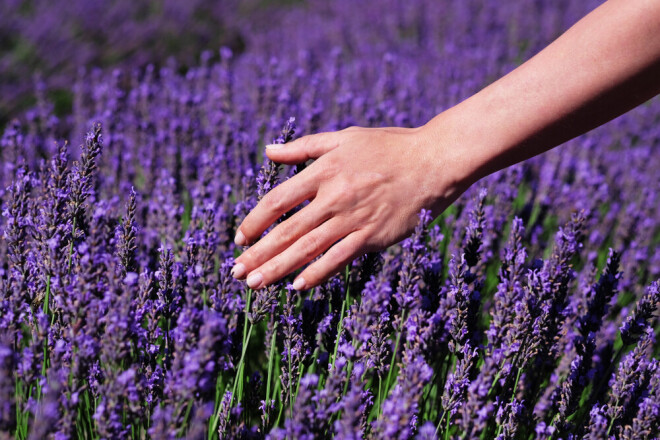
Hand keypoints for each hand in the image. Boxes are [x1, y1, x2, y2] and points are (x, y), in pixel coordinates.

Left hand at [230, 123, 469, 290]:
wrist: (435, 160)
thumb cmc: (390, 146)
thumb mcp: (344, 138)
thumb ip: (304, 147)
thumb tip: (268, 150)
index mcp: (323, 171)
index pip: (277, 201)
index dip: (254, 222)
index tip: (240, 238)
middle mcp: (334, 197)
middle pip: (287, 230)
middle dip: (258, 253)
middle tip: (236, 272)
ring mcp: (353, 218)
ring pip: (308, 248)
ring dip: (278, 268)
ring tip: (255, 284)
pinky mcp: (373, 236)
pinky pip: (339, 258)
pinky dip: (318, 273)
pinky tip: (298, 286)